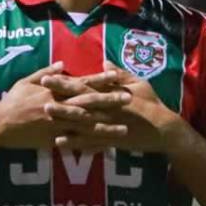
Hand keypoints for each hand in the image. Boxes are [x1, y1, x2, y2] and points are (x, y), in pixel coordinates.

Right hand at [0, 62, 130, 149]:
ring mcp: (57, 124)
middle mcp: (59, 105)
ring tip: (124, 129)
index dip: (100, 79)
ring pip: (86, 125)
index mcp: (54, 90)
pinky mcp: (53, 140)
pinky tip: (105, 149)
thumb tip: (64, 63)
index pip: (82, 82)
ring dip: (107, 127)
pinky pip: (75, 143)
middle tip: (129, 100)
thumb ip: (46, 71)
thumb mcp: (26, 81)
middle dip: (110, 101)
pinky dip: (90, 146)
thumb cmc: (11, 101)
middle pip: (89, 103)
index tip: (117, 76)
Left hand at [46, 61, 181, 152]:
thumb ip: (120, 74)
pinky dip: (76, 143)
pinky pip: (90, 143)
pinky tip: (60, 143)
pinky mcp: (111, 141)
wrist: (164, 129)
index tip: (47, 77)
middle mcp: (106, 110)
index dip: (64, 82)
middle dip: (59, 100)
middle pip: (78, 104)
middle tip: (40, 98)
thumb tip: (104, 62)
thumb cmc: (152, 103)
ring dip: (64, 121)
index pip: (83, 86)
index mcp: (110, 94)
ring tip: (48, 118)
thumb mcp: (139, 84)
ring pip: (81, 124)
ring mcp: (108, 126)